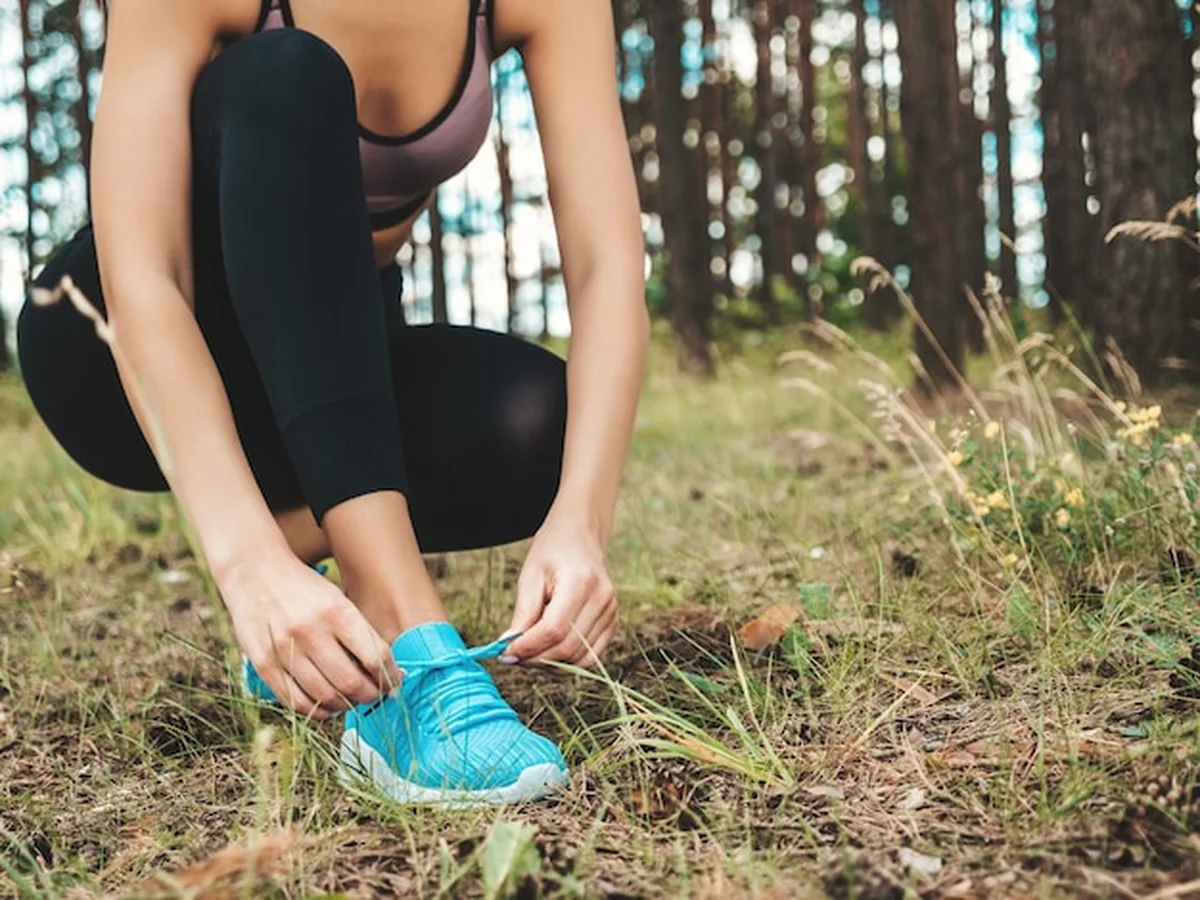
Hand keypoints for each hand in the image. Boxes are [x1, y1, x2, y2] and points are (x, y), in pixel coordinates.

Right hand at [217, 550, 401, 718]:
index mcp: (337, 612)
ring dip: (345, 706)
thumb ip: (359, 633)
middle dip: (370, 695)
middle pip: (351, 683)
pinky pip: (295, 701)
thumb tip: (387, 669)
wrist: (254, 571)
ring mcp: (285, 650)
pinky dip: (316, 711)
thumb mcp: (337, 598)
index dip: (390, 677)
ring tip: (351, 700)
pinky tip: (326, 706)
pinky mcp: (263, 664)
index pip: (375, 657)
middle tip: (374, 695)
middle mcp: (312, 631)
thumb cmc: (303, 587)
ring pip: (325, 697)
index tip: (394, 683)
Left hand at [503, 517, 617, 667]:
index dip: (528, 647)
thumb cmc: (552, 552)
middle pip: (567, 648)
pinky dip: (567, 662)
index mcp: (581, 581)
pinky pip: (591, 657)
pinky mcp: (613, 623)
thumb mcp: (531, 577)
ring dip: (550, 664)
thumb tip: (510, 649)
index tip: (505, 653)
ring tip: (529, 652)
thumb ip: (523, 614)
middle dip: (535, 659)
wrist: (580, 538)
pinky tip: (549, 652)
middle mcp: (602, 599)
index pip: (553, 629)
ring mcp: (611, 612)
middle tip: (512, 656)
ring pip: (579, 658)